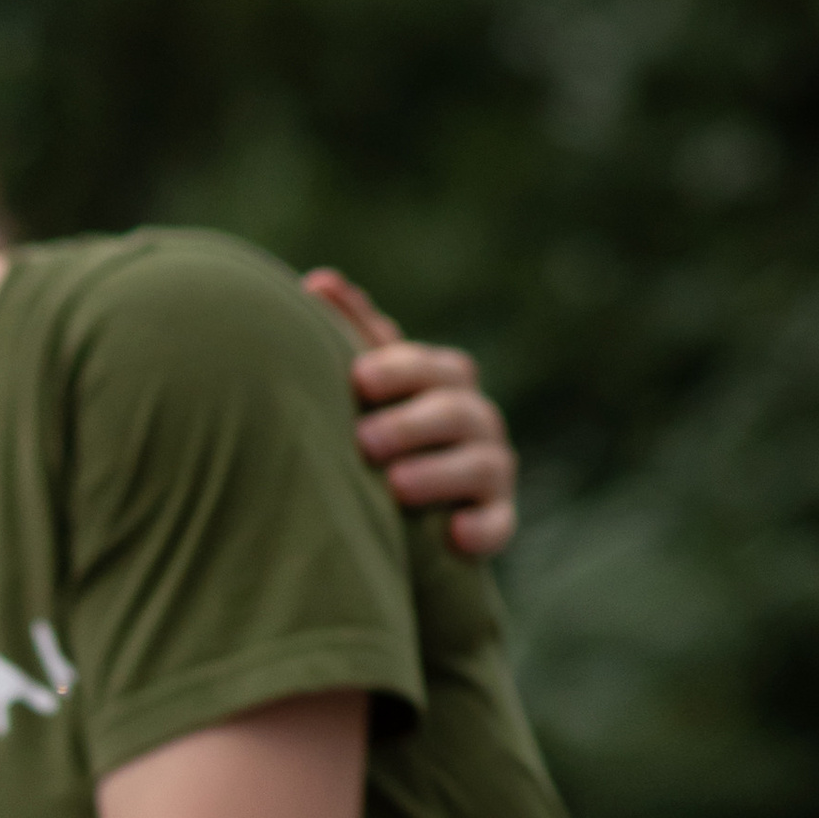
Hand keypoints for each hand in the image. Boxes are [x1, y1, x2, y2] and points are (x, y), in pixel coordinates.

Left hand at [302, 270, 516, 559]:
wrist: (397, 516)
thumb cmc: (375, 432)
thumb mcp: (367, 387)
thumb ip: (353, 335)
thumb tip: (319, 282)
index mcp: (443, 383)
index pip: (432, 368)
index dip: (400, 370)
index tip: (358, 380)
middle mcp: (475, 420)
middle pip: (458, 412)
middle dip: (413, 424)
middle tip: (364, 440)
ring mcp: (490, 471)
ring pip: (484, 464)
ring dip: (440, 473)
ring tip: (396, 486)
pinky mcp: (495, 521)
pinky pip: (499, 524)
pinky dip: (483, 528)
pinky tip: (455, 536)